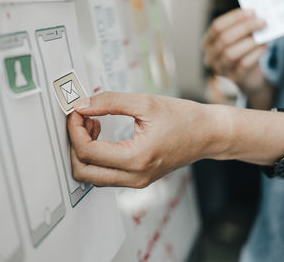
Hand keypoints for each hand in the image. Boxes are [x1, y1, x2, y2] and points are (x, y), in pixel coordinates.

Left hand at [67, 92, 226, 187]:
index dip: (75, 129)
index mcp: (136, 158)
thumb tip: (81, 105)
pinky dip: (97, 156)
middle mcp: (134, 177)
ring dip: (85, 151)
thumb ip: (109, 102)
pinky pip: (105, 174)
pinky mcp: (137, 179)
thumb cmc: (183, 118)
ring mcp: (136, 182)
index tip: (77, 110)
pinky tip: (103, 135)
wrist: (208, 134)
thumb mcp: (145, 102)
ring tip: (95, 124)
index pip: (87, 151)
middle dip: (75, 144)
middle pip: (83, 172)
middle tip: (82, 119)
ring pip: (92, 176)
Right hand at [204, 8, 267, 94]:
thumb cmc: (243, 51)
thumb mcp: (239, 39)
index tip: (252, 12)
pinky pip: (243, 65)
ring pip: (231, 53)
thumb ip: (243, 29)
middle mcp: (211, 57)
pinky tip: (264, 46)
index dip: (234, 18)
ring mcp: (221, 69)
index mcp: (209, 43)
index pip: (217, 27)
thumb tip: (256, 18)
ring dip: (250, 42)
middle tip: (262, 22)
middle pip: (224, 39)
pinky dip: (256, 53)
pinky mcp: (234, 78)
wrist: (248, 76)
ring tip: (264, 35)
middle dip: (245, 28)